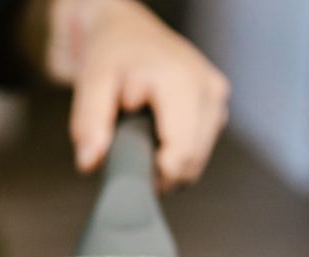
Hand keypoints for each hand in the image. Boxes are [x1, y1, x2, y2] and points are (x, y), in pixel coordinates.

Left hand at [50, 0, 229, 189]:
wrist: (129, 32)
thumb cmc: (112, 55)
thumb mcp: (92, 82)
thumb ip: (89, 122)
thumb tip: (89, 162)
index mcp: (182, 82)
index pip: (181, 155)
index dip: (153, 172)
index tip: (128, 159)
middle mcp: (209, 88)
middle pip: (191, 163)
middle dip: (157, 168)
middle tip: (129, 143)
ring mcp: (217, 95)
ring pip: (197, 162)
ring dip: (167, 162)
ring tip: (142, 133)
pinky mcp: (218, 102)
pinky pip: (200, 149)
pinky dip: (177, 151)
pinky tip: (157, 131)